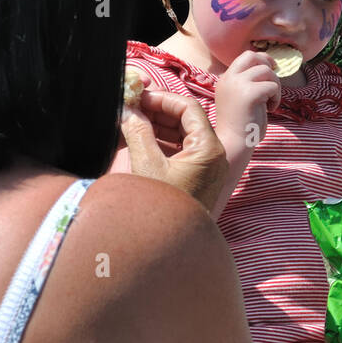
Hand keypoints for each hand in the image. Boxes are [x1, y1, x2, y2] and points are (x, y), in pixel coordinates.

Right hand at [119, 86, 227, 210]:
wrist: (172, 245)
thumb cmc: (163, 207)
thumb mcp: (147, 166)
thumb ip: (138, 133)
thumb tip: (128, 110)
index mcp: (209, 149)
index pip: (189, 108)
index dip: (163, 99)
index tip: (140, 97)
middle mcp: (213, 155)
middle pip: (187, 120)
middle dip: (158, 111)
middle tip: (132, 107)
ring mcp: (206, 167)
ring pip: (182, 135)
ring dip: (157, 126)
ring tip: (131, 121)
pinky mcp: (196, 177)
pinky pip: (180, 151)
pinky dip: (161, 142)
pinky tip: (139, 138)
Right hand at [213, 51, 281, 161]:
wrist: (233, 143)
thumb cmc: (241, 126)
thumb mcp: (240, 98)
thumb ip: (248, 84)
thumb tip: (268, 68)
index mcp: (226, 79)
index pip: (245, 57)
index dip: (261, 60)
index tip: (270, 69)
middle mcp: (229, 79)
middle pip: (252, 55)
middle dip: (268, 63)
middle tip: (274, 79)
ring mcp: (238, 84)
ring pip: (266, 71)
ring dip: (275, 85)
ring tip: (271, 101)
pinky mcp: (250, 94)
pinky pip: (272, 86)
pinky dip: (276, 97)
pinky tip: (270, 109)